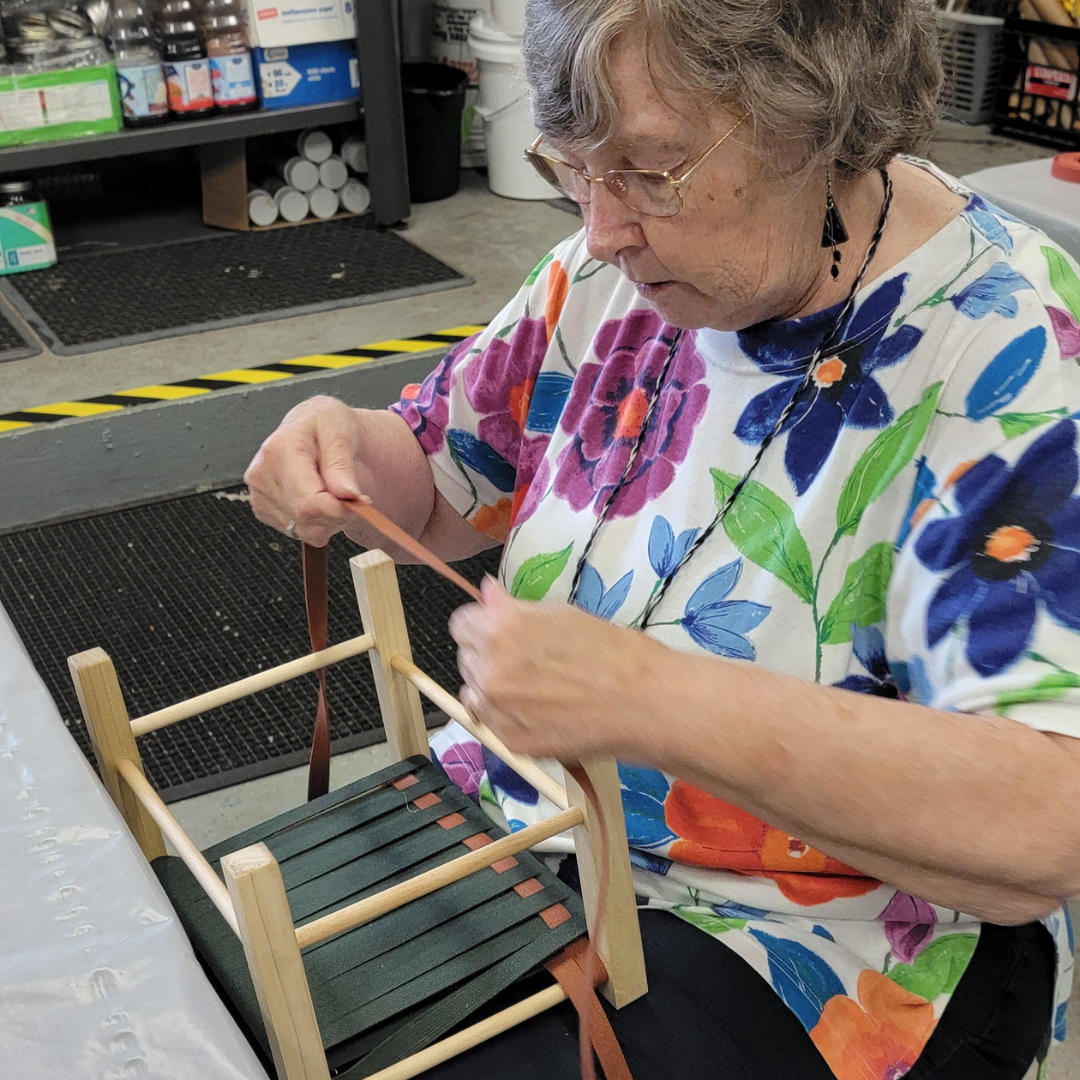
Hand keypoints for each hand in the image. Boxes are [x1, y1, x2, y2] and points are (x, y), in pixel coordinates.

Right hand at [245, 396, 370, 545]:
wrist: (310, 428)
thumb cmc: (326, 424)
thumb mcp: (340, 431)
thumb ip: (341, 463)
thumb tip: (346, 494)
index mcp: (279, 450)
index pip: (307, 501)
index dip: (338, 509)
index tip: (359, 501)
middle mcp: (262, 474)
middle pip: (306, 518)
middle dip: (337, 514)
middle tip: (352, 496)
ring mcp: (259, 495)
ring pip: (304, 530)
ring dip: (329, 520)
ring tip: (334, 492)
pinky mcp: (263, 510)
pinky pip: (298, 532)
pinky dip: (317, 523)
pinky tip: (320, 500)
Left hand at [450, 578, 662, 760]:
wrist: (642, 703)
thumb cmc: (611, 650)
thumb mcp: (561, 615)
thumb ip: (513, 609)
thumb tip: (486, 593)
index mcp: (499, 628)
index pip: (461, 623)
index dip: (481, 624)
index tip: (498, 630)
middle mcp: (488, 669)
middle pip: (465, 657)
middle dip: (486, 654)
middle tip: (524, 660)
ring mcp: (496, 710)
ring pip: (474, 692)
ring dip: (492, 687)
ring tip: (533, 687)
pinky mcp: (510, 742)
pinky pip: (491, 723)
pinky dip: (507, 716)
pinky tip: (539, 710)